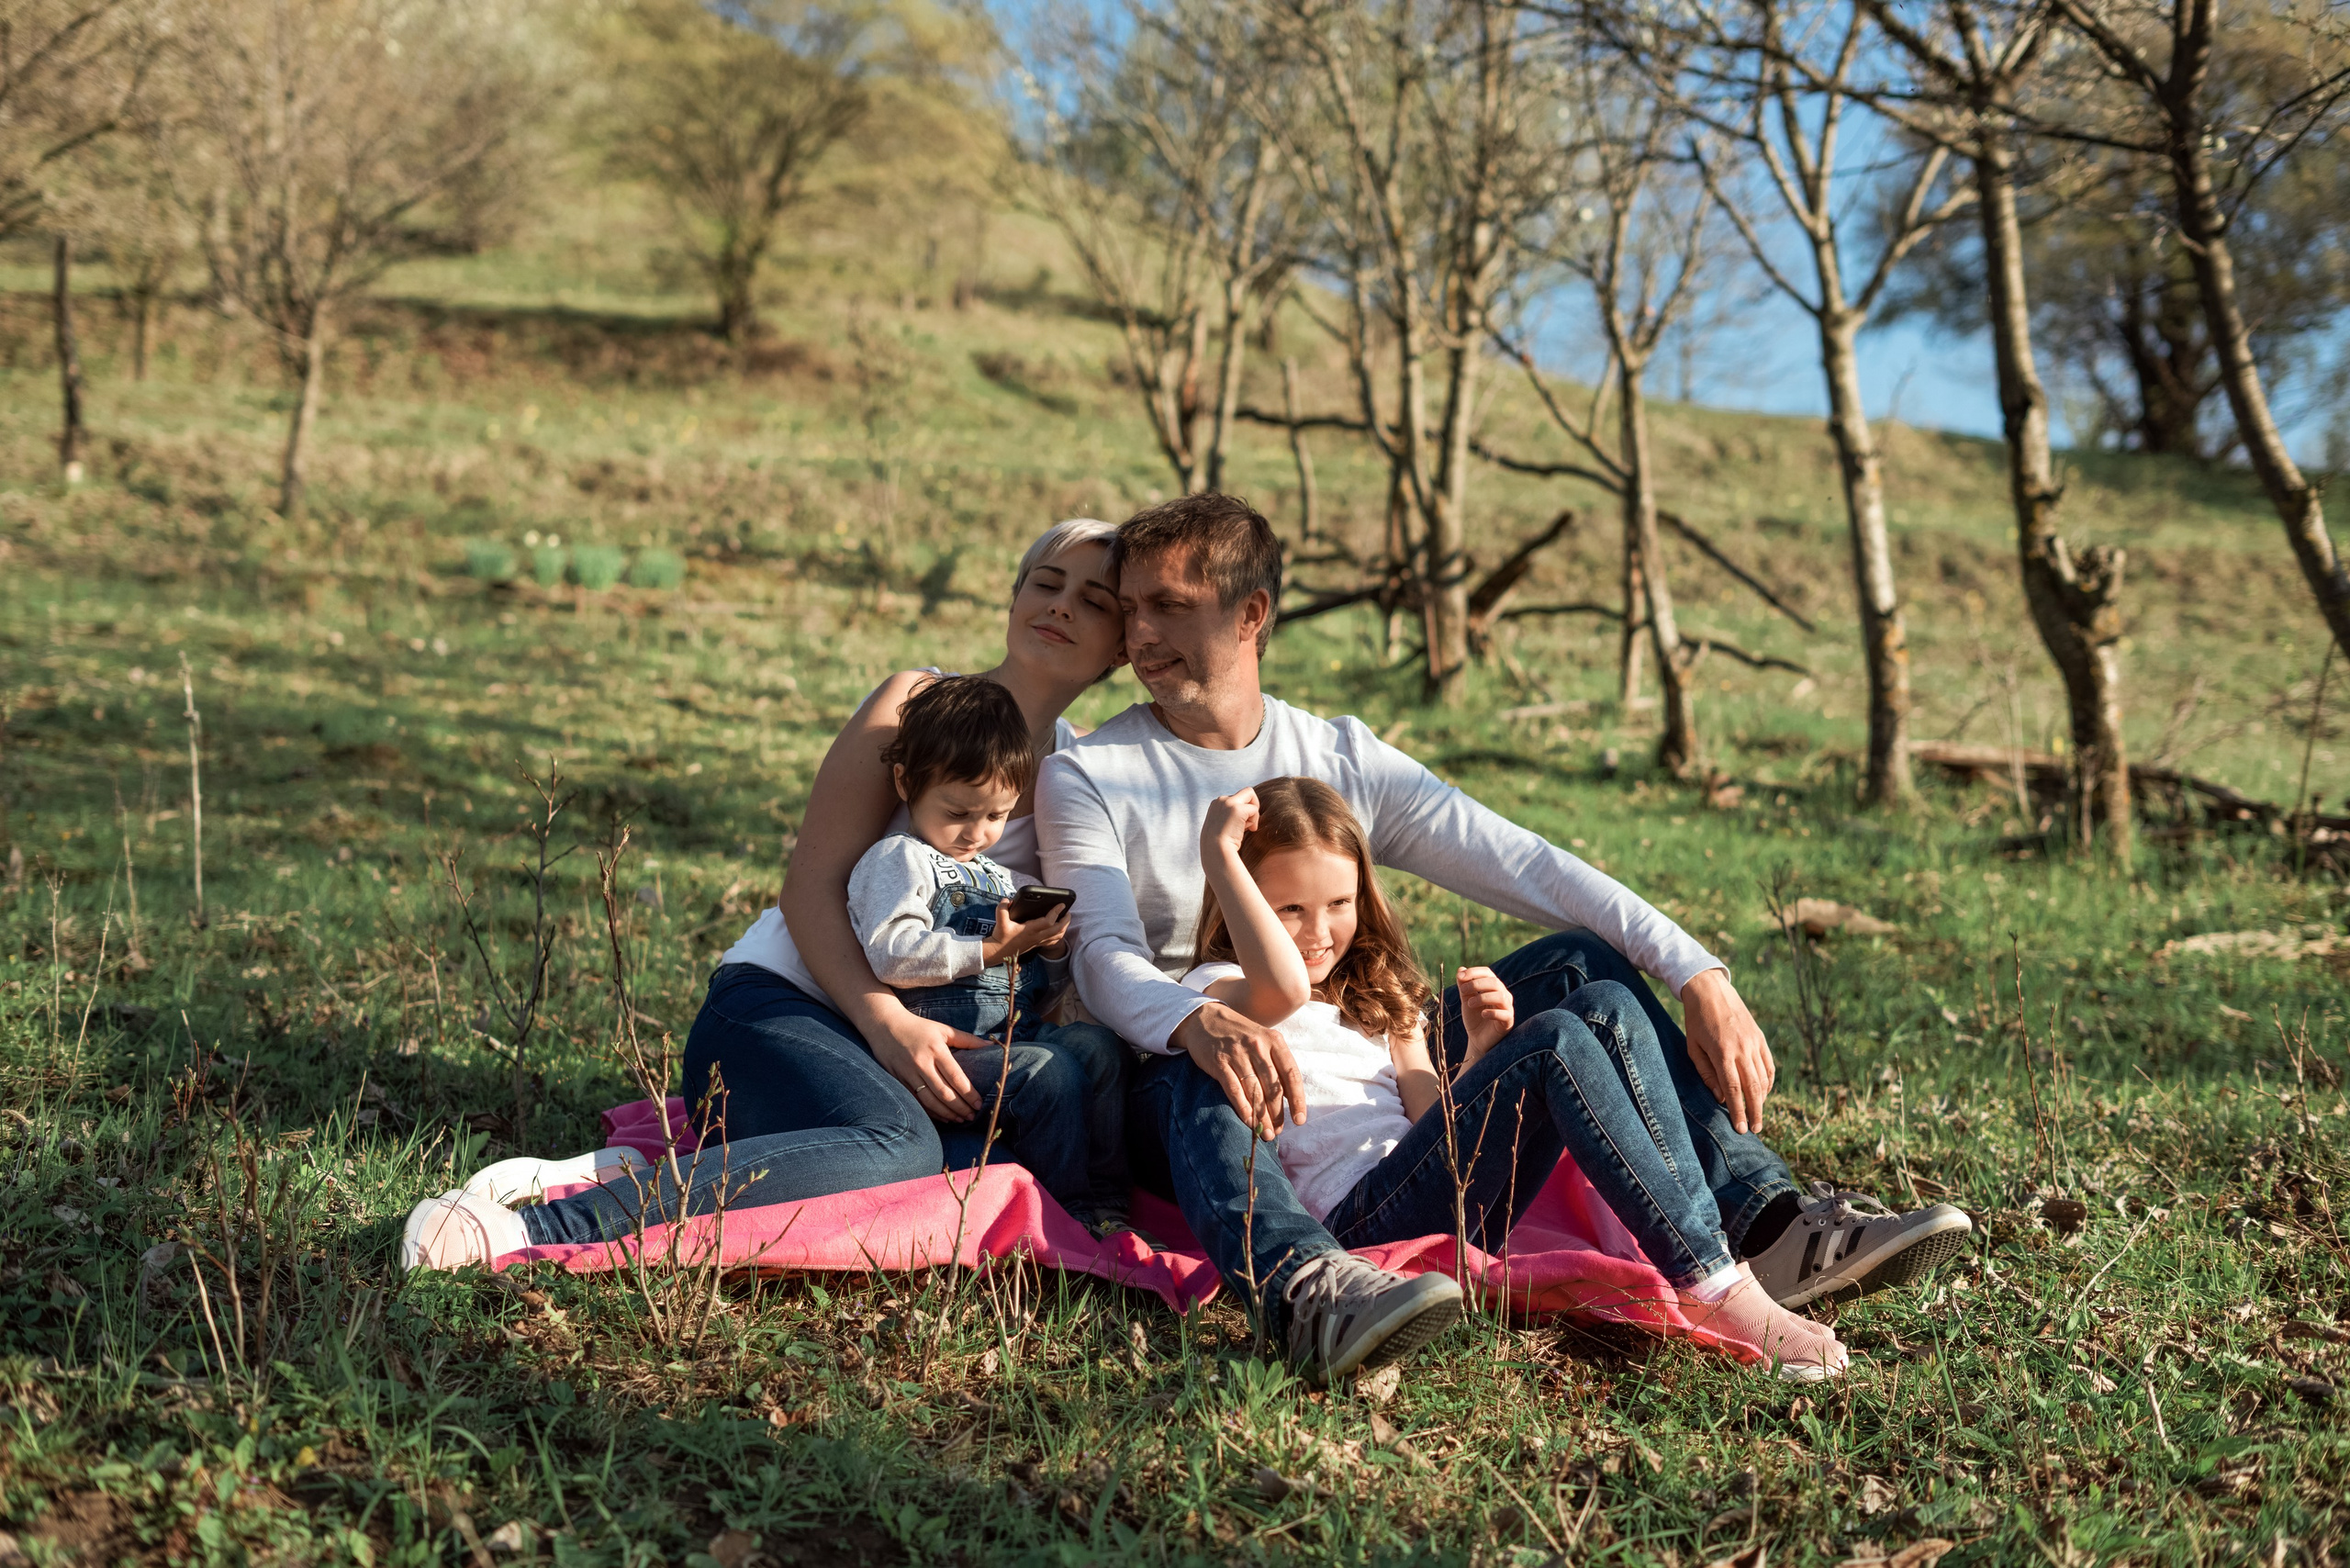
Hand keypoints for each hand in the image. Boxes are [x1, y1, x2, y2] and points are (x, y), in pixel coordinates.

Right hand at [866, 1007, 988, 1122]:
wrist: (884, 1025)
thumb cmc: (919, 1027)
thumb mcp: (943, 1029)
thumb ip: (967, 1039)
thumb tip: (989, 1048)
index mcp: (936, 1049)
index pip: (956, 1077)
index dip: (969, 1093)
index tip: (979, 1104)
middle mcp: (922, 1063)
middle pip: (944, 1093)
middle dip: (960, 1107)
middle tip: (972, 1115)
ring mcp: (908, 1073)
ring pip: (930, 1101)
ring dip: (947, 1113)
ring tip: (960, 1119)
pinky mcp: (898, 1080)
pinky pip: (917, 1102)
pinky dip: (931, 1112)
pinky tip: (943, 1117)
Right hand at [981, 901, 1069, 965]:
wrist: (998, 952)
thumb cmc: (1001, 937)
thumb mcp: (1000, 921)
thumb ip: (1002, 908)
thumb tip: (1006, 900)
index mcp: (1030, 930)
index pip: (1048, 921)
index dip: (1056, 912)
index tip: (1061, 904)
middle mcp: (1036, 936)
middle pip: (1058, 930)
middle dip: (1065, 920)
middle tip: (1067, 911)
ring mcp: (1038, 941)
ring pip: (1057, 937)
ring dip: (1064, 928)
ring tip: (1065, 919)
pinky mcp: (1037, 944)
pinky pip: (1052, 941)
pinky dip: (1059, 935)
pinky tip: (1058, 930)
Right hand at [1172, 999, 1305, 1139]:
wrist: (1205, 1019)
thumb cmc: (1240, 1036)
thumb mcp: (1263, 1041)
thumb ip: (1277, 1065)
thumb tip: (1290, 1099)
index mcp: (1274, 1041)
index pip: (1291, 1074)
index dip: (1297, 1099)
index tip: (1299, 1120)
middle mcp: (1258, 1046)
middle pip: (1272, 1086)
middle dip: (1277, 1113)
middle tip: (1278, 1131)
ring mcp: (1237, 1053)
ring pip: (1254, 1090)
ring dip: (1261, 1116)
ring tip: (1266, 1133)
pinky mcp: (1218, 1062)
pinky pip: (1233, 1089)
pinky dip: (1242, 1107)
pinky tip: (1248, 1122)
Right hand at [1200, 787, 1260, 862]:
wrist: (1216, 851)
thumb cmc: (1220, 845)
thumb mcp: (1222, 826)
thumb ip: (1230, 817)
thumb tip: (1244, 816)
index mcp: (1216, 804)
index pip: (1237, 799)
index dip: (1243, 811)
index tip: (1239, 825)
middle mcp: (1221, 800)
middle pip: (1246, 793)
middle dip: (1251, 807)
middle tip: (1248, 824)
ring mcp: (1228, 803)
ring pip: (1251, 795)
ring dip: (1253, 813)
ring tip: (1247, 828)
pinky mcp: (1237, 809)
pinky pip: (1254, 809)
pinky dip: (1254, 820)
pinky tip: (1249, 830)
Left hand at [1456, 965, 1515, 1066]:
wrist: (1477, 1039)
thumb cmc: (1473, 1018)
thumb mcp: (1466, 1000)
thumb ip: (1464, 986)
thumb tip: (1460, 969)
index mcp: (1493, 987)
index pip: (1487, 973)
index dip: (1474, 972)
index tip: (1460, 977)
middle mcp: (1503, 995)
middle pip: (1494, 982)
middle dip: (1476, 984)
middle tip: (1463, 991)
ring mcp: (1507, 1008)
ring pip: (1501, 996)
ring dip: (1483, 997)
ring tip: (1469, 1004)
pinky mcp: (1508, 1022)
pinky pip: (1505, 1014)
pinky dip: (1493, 1012)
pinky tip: (1482, 1014)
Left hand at [1680, 968, 1774, 1134]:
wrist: (1711, 990)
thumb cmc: (1696, 1021)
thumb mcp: (1693, 1048)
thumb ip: (1706, 1074)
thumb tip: (1720, 1098)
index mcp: (1722, 1053)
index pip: (1734, 1089)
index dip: (1738, 1111)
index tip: (1740, 1129)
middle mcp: (1742, 1049)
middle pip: (1753, 1088)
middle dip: (1755, 1112)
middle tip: (1754, 1129)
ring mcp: (1754, 1043)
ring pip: (1764, 1078)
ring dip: (1763, 1100)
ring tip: (1758, 1115)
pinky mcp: (1761, 1038)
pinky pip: (1769, 1064)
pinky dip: (1769, 1081)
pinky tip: (1764, 1093)